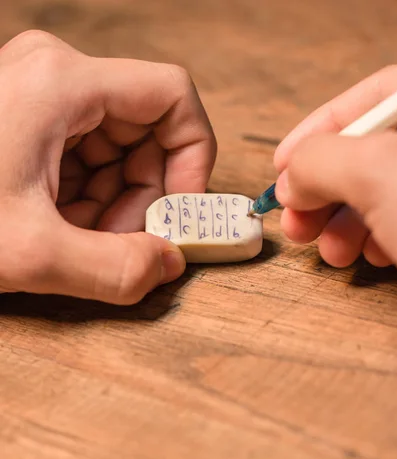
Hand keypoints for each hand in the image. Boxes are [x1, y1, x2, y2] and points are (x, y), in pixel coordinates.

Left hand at [0, 30, 215, 302]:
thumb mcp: (29, 252)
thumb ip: (113, 269)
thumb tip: (168, 265)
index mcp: (64, 84)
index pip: (173, 97)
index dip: (193, 157)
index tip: (180, 211)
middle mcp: (56, 77)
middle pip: (145, 131)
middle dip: (145, 196)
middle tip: (122, 243)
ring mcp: (41, 97)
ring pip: (117, 150)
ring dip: (114, 204)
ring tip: (79, 241)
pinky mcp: (30, 121)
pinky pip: (86, 159)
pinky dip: (87, 200)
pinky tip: (60, 229)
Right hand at [273, 66, 396, 268]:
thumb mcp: (374, 173)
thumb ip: (320, 162)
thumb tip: (290, 182)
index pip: (366, 97)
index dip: (316, 129)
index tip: (280, 166)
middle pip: (363, 152)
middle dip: (319, 190)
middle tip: (293, 221)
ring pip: (373, 194)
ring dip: (337, 225)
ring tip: (329, 252)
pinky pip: (393, 221)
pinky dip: (369, 240)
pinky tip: (365, 257)